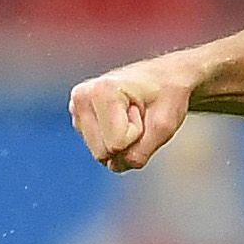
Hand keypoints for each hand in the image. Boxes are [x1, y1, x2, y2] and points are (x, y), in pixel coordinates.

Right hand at [69, 55, 198, 171]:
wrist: (164, 78)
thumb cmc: (167, 96)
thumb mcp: (164, 127)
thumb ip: (138, 153)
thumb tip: (114, 166)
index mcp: (100, 90)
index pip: (117, 144)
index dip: (139, 134)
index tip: (144, 110)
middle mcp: (82, 97)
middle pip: (103, 153)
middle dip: (128, 141)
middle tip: (139, 115)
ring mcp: (77, 109)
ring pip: (100, 154)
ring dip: (122, 142)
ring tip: (131, 115)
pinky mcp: (79, 120)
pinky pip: (100, 151)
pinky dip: (115, 141)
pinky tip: (121, 118)